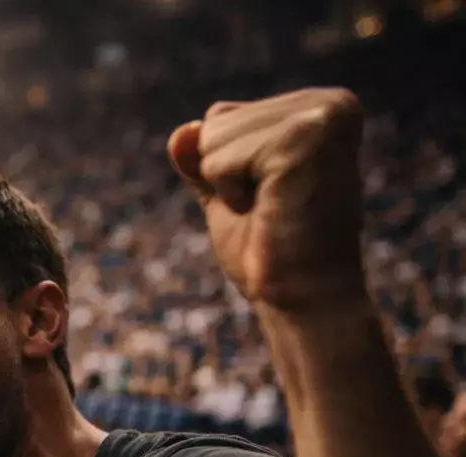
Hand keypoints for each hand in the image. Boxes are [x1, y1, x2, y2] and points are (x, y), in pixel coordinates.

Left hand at [169, 89, 365, 312]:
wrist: (305, 299)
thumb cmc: (272, 253)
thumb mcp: (227, 195)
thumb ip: (203, 159)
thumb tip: (180, 133)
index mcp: (320, 109)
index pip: (221, 115)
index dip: (226, 171)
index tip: (268, 200)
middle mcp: (329, 103)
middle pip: (214, 121)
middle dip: (225, 177)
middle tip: (271, 209)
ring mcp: (320, 117)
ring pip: (211, 137)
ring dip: (227, 187)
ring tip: (273, 210)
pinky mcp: (303, 139)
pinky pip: (217, 160)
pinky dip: (229, 195)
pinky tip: (270, 210)